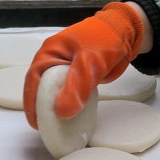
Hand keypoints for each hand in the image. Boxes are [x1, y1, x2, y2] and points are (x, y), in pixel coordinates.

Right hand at [23, 2, 145, 128]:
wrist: (128, 31)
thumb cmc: (105, 39)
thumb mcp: (90, 62)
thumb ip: (77, 86)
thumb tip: (61, 112)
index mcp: (50, 52)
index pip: (34, 79)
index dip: (32, 101)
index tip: (35, 122)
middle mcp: (54, 60)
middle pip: (42, 86)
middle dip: (41, 107)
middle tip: (45, 128)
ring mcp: (66, 68)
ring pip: (56, 91)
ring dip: (55, 107)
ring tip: (56, 127)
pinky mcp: (78, 76)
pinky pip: (70, 92)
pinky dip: (69, 104)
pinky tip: (71, 117)